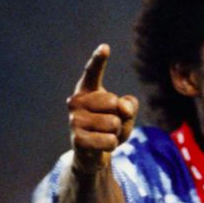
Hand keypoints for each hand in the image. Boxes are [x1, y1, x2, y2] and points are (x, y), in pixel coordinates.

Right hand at [67, 44, 138, 173]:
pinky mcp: (76, 139)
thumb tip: (122, 106)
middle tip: (110, 126)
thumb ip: (130, 105)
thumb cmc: (109, 129)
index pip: (92, 72)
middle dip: (120, 118)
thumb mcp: (125, 115)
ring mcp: (73, 120)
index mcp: (87, 90)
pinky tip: (102, 146)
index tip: (105, 47)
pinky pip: (109, 140)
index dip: (98, 60)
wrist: (93, 155)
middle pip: (114, 103)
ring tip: (105, 136)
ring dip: (117, 134)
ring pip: (114, 123)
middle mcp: (76, 101)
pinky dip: (112, 145)